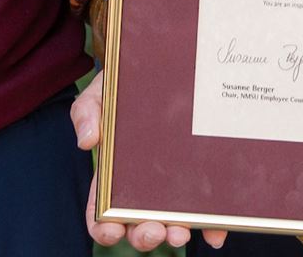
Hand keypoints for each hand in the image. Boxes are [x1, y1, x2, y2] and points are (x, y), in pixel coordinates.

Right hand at [73, 71, 225, 250]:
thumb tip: (87, 142)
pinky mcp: (200, 180)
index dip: (104, 228)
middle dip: (144, 236)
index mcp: (113, 174)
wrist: (164, 66)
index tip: (112, 231)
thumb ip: (86, 112)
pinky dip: (211, 226)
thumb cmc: (127, 85)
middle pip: (137, 224)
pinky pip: (206, 210)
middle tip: (154, 231)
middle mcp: (143, 187)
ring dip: (175, 234)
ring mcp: (173, 185)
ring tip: (181, 232)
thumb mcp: (102, 92)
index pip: (102, 212)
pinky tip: (216, 232)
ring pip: (171, 222)